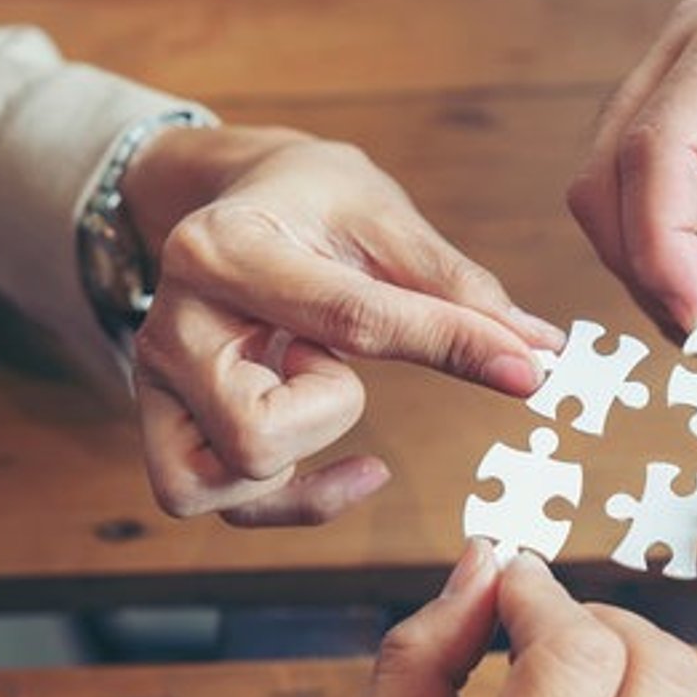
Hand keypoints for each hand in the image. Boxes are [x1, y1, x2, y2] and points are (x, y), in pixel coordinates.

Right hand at [122, 125, 563, 525]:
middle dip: (331, 412)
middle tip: (333, 357)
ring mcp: (157, 381)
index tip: (526, 370)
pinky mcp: (165, 423)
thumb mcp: (386, 220)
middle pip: (258, 431)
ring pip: (223, 481)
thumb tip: (539, 350)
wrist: (235, 194)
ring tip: (313, 386)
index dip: (451, 348)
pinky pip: (214, 502)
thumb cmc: (312, 203)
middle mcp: (172, 321)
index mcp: (224, 249)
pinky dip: (291, 501)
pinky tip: (350, 468)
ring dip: (298, 458)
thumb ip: (458, 288)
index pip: (350, 320)